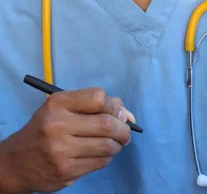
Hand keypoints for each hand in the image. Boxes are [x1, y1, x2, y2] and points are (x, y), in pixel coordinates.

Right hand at [0, 87, 134, 192]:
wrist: (17, 161)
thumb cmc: (45, 128)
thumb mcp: (61, 107)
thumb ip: (92, 104)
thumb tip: (126, 113)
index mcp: (58, 104)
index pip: (98, 98)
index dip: (114, 105)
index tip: (118, 112)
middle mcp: (58, 125)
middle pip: (106, 124)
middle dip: (124, 129)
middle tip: (126, 132)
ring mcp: (62, 151)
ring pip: (106, 146)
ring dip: (118, 144)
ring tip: (116, 143)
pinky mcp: (66, 172)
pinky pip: (99, 162)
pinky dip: (107, 157)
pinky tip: (101, 153)